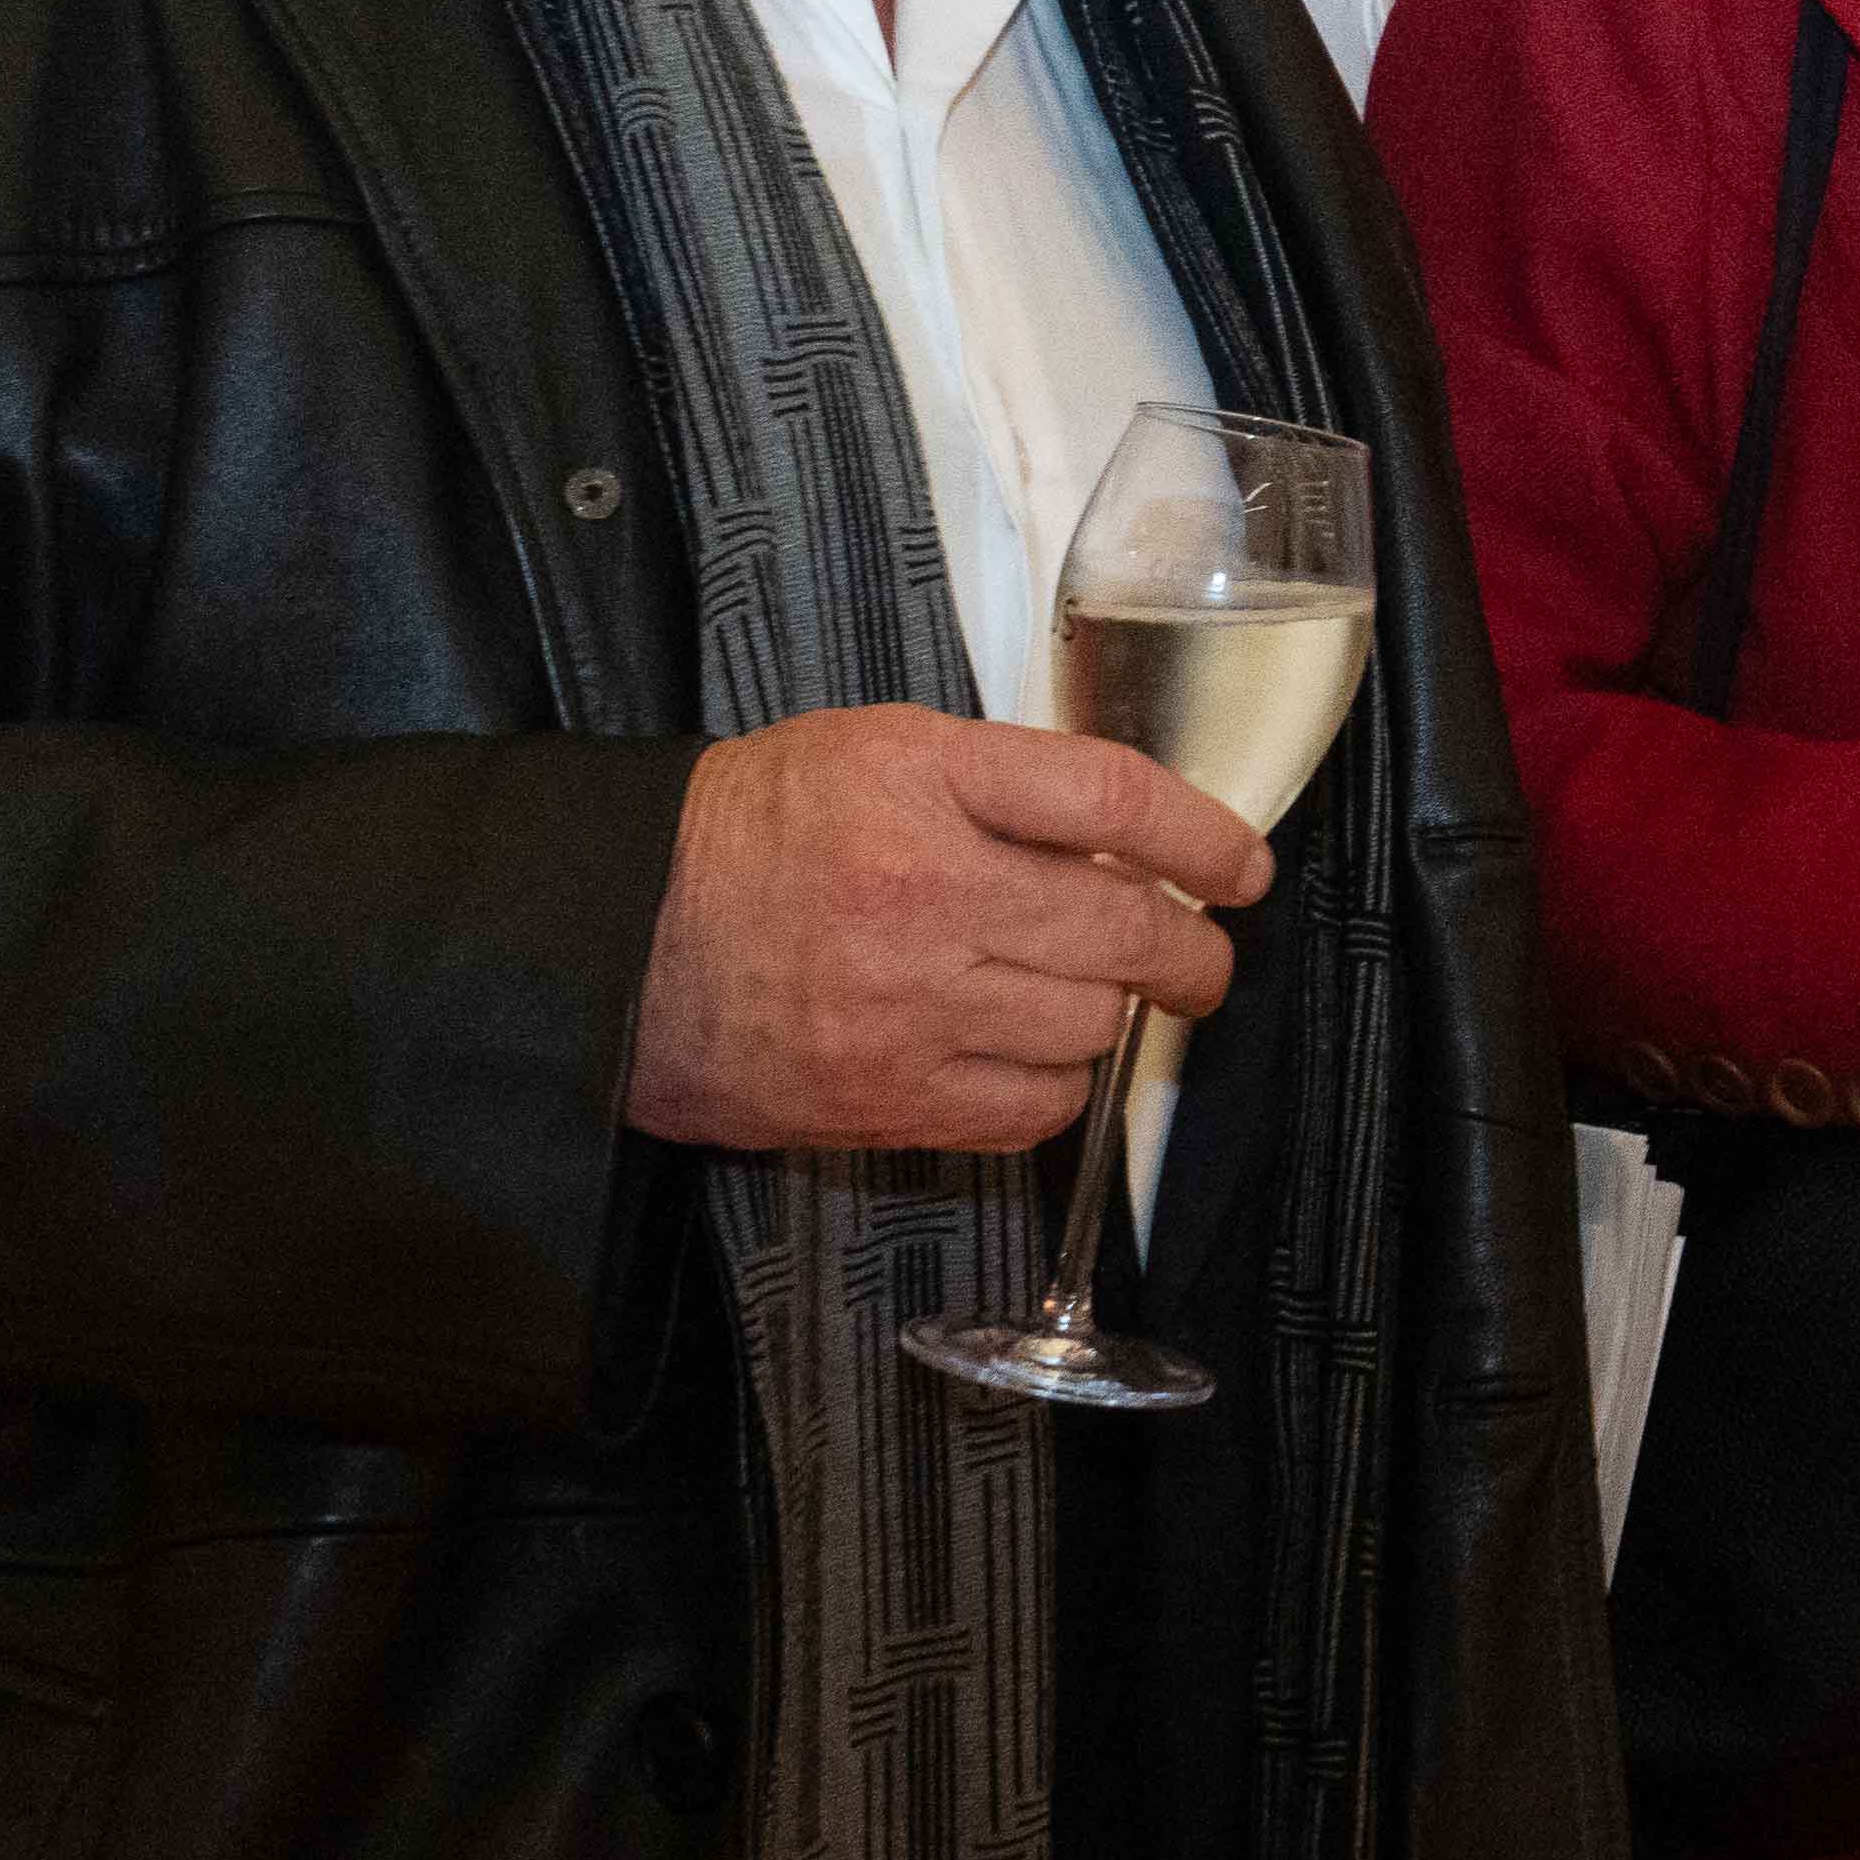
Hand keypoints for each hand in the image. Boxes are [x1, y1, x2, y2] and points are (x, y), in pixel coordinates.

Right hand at [630, 705, 1262, 1152]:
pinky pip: (1033, 1110)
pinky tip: (1034, 1054)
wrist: (618, 938)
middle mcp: (923, 893)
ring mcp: (906, 1007)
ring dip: (1114, 1014)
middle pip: (1126, 929)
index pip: (1113, 801)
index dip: (1205, 838)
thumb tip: (1133, 841)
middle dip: (1191, 950)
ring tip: (1093, 996)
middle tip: (1198, 956)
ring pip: (1091, 1027)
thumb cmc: (754, 832)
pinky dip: (1057, 1086)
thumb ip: (1006, 783)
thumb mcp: (879, 749)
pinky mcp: (885, 1098)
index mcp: (921, 782)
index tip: (1242, 867)